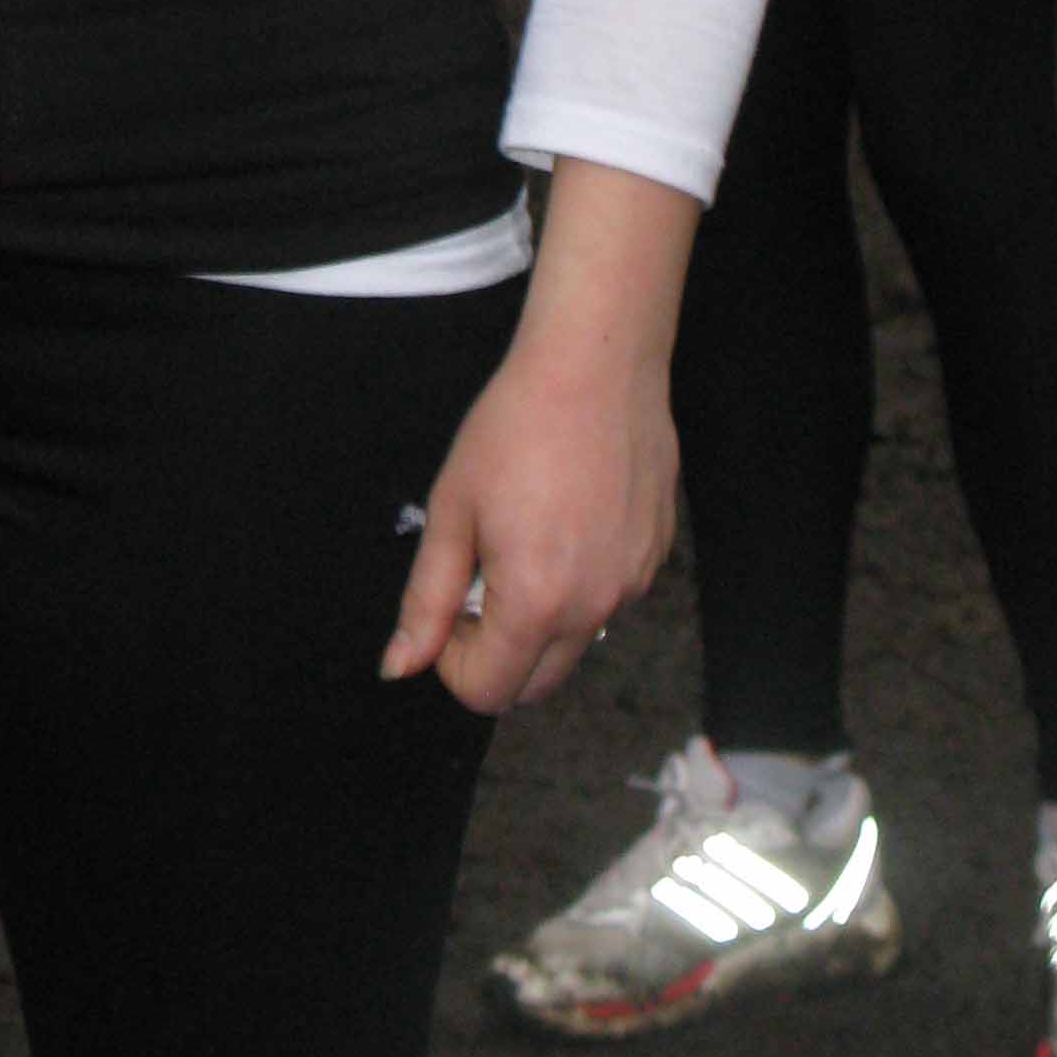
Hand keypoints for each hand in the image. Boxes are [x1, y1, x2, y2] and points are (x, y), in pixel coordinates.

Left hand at [380, 166, 688, 714]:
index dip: (451, 662)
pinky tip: (565, 519)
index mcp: (536, 602)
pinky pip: (608, 598)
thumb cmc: (514, 428)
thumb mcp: (452, 510)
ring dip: (539, 619)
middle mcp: (594, 607)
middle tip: (475, 583)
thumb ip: (427, 598)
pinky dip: (579, 585)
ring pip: (576, 641)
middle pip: (535, 683)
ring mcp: (633, 584)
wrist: (596, 366)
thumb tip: (400, 666)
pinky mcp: (656, 557)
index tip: (445, 607)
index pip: (488, 691)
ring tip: (522, 538)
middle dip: (494, 654)